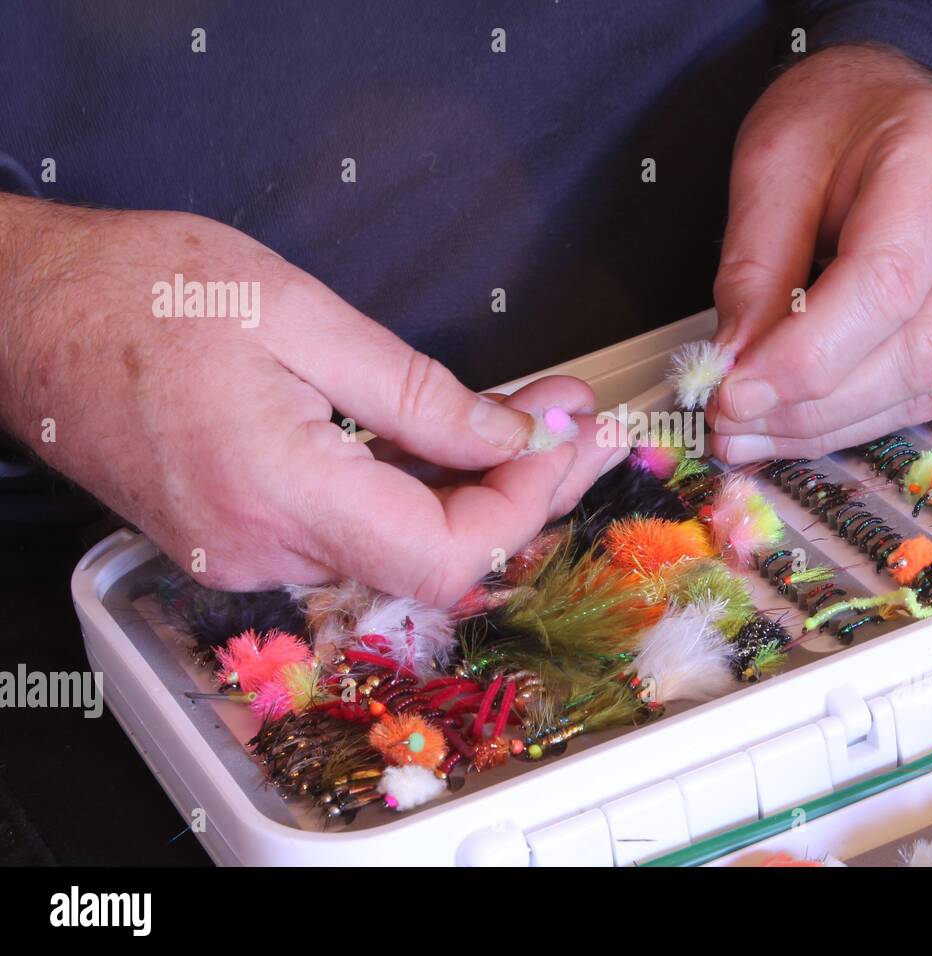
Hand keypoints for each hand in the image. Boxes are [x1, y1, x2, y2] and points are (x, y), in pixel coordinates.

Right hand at [0, 195, 622, 604]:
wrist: (24, 311)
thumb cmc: (143, 291)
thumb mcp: (303, 317)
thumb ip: (420, 395)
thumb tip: (514, 435)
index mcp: (279, 491)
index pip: (446, 552)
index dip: (525, 503)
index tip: (568, 436)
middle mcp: (263, 550)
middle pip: (434, 558)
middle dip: (521, 491)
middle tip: (574, 424)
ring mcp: (246, 557)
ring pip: (398, 549)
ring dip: (473, 490)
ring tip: (531, 420)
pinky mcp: (238, 542)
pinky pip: (353, 534)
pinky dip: (414, 493)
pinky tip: (450, 442)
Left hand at [709, 44, 931, 461]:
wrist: (903, 108)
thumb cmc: (841, 121)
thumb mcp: (772, 166)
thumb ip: (755, 270)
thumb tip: (736, 370)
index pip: (885, 285)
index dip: (806, 358)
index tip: (734, 395)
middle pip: (915, 351)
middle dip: (811, 406)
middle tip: (729, 424)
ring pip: (928, 386)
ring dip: (829, 424)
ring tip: (751, 433)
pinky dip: (859, 416)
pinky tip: (799, 422)